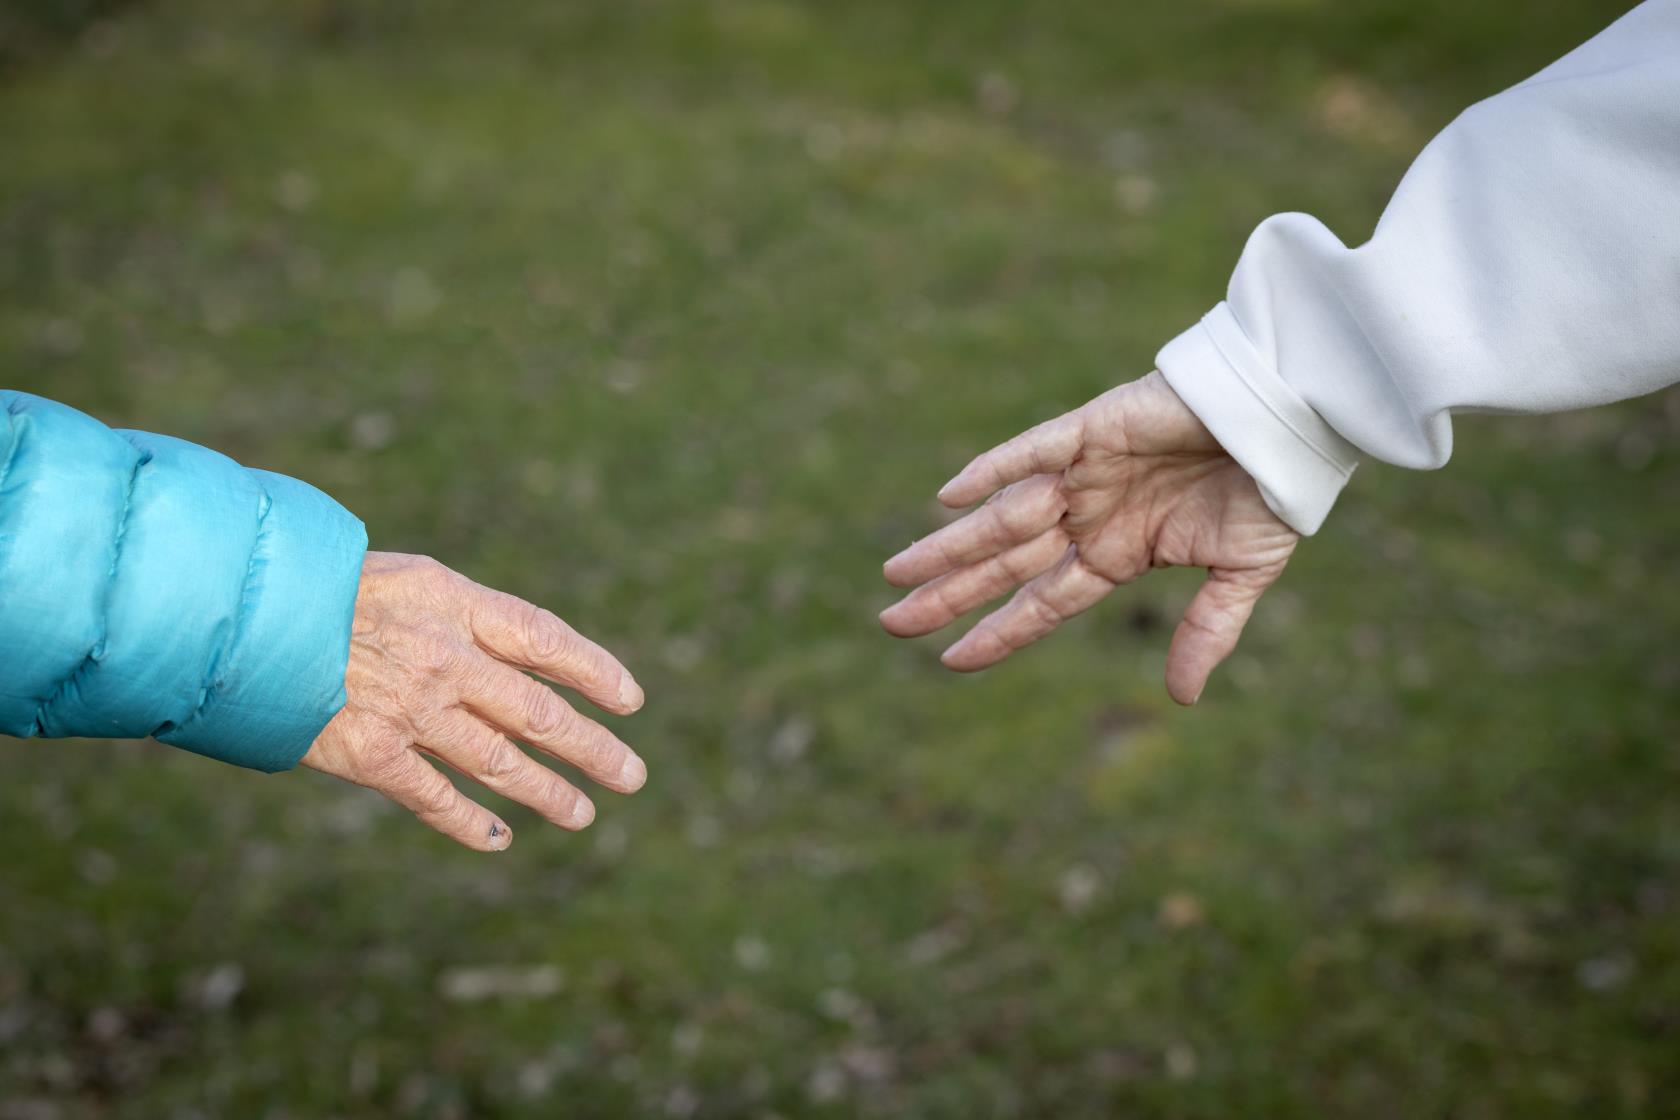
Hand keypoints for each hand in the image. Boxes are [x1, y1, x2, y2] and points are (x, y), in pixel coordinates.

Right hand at [301, 552, 645, 850]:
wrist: (236, 612)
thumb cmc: (323, 588)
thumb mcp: (407, 579)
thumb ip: (464, 620)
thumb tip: (529, 661)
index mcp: (454, 603)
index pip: (546, 639)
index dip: (594, 671)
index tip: (630, 700)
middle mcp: (442, 657)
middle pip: (537, 712)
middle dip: (591, 748)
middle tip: (632, 776)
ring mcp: (408, 709)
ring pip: (499, 761)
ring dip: (548, 792)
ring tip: (584, 814)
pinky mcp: (368, 753)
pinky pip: (434, 796)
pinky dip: (471, 823)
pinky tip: (500, 839)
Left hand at [881, 372, 1297, 704]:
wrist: (1289, 419)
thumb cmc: (1268, 491)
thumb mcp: (1240, 574)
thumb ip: (1207, 631)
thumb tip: (1182, 699)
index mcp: (1117, 553)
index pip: (1041, 603)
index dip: (997, 632)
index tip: (948, 662)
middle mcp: (1088, 517)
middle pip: (1003, 566)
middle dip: (947, 594)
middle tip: (889, 623)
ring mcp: (1083, 474)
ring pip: (1002, 518)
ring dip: (951, 545)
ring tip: (896, 573)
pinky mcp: (1091, 429)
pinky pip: (1032, 450)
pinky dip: (993, 470)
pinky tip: (949, 495)